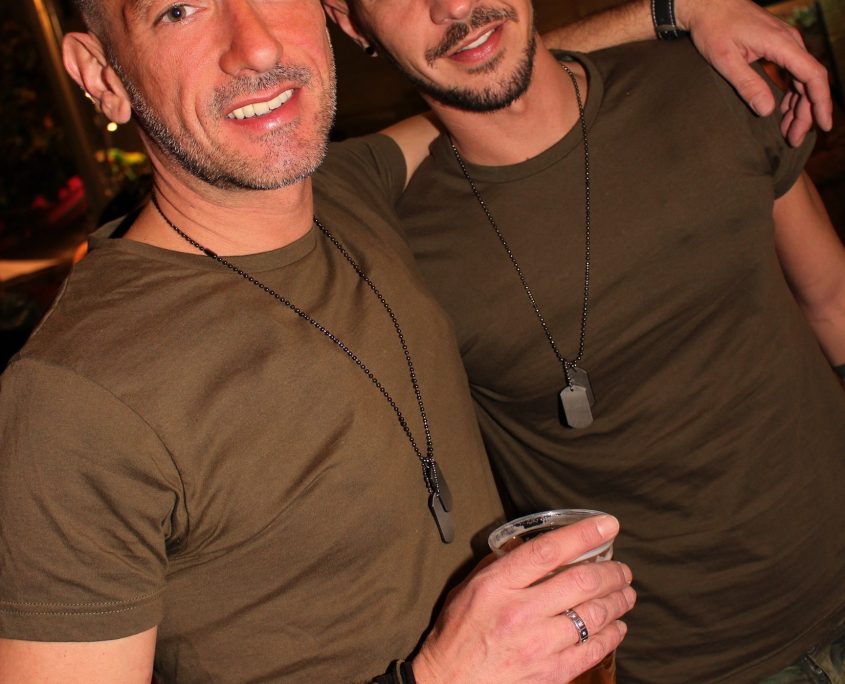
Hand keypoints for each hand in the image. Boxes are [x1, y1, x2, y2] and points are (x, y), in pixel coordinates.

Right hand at [412, 515, 634, 683]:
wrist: (449, 682)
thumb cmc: (458, 631)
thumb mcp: (469, 586)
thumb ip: (502, 564)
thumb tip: (533, 546)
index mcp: (497, 585)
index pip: (548, 551)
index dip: (583, 534)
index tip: (607, 524)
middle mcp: (520, 612)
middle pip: (581, 582)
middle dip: (611, 572)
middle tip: (622, 569)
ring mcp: (537, 645)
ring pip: (593, 616)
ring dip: (617, 601)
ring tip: (625, 593)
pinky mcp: (550, 673)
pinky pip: (592, 651)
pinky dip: (611, 635)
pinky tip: (616, 626)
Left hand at [676, 0, 831, 145]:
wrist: (708, 4)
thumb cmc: (714, 29)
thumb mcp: (725, 60)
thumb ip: (747, 84)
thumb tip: (767, 111)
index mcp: (781, 44)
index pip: (812, 75)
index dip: (820, 102)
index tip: (823, 124)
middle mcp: (790, 42)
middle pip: (809, 81)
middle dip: (806, 113)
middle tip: (795, 139)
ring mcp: (785, 43)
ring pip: (802, 78)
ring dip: (799, 106)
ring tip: (789, 132)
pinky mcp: (777, 46)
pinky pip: (793, 72)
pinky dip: (792, 93)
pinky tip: (786, 111)